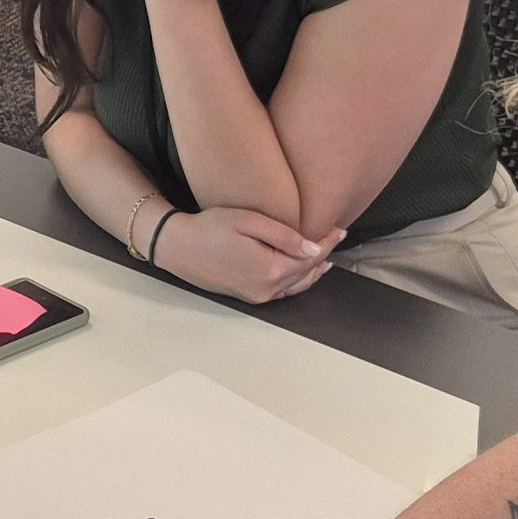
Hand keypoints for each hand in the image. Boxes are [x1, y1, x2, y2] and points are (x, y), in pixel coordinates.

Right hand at [156, 205, 342, 302]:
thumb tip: (315, 250)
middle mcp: (266, 289)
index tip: (340, 229)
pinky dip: (296, 281)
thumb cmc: (209, 229)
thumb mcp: (250, 222)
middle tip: (335, 236)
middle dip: (322, 255)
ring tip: (325, 256)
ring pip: (296, 286)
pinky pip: (282, 291)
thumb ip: (285, 236)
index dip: (327, 242)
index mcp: (270, 270)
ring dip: (312, 271)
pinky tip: (301, 272)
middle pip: (306, 273)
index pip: (310, 258)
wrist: (177, 246)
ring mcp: (257, 296)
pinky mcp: (248, 296)